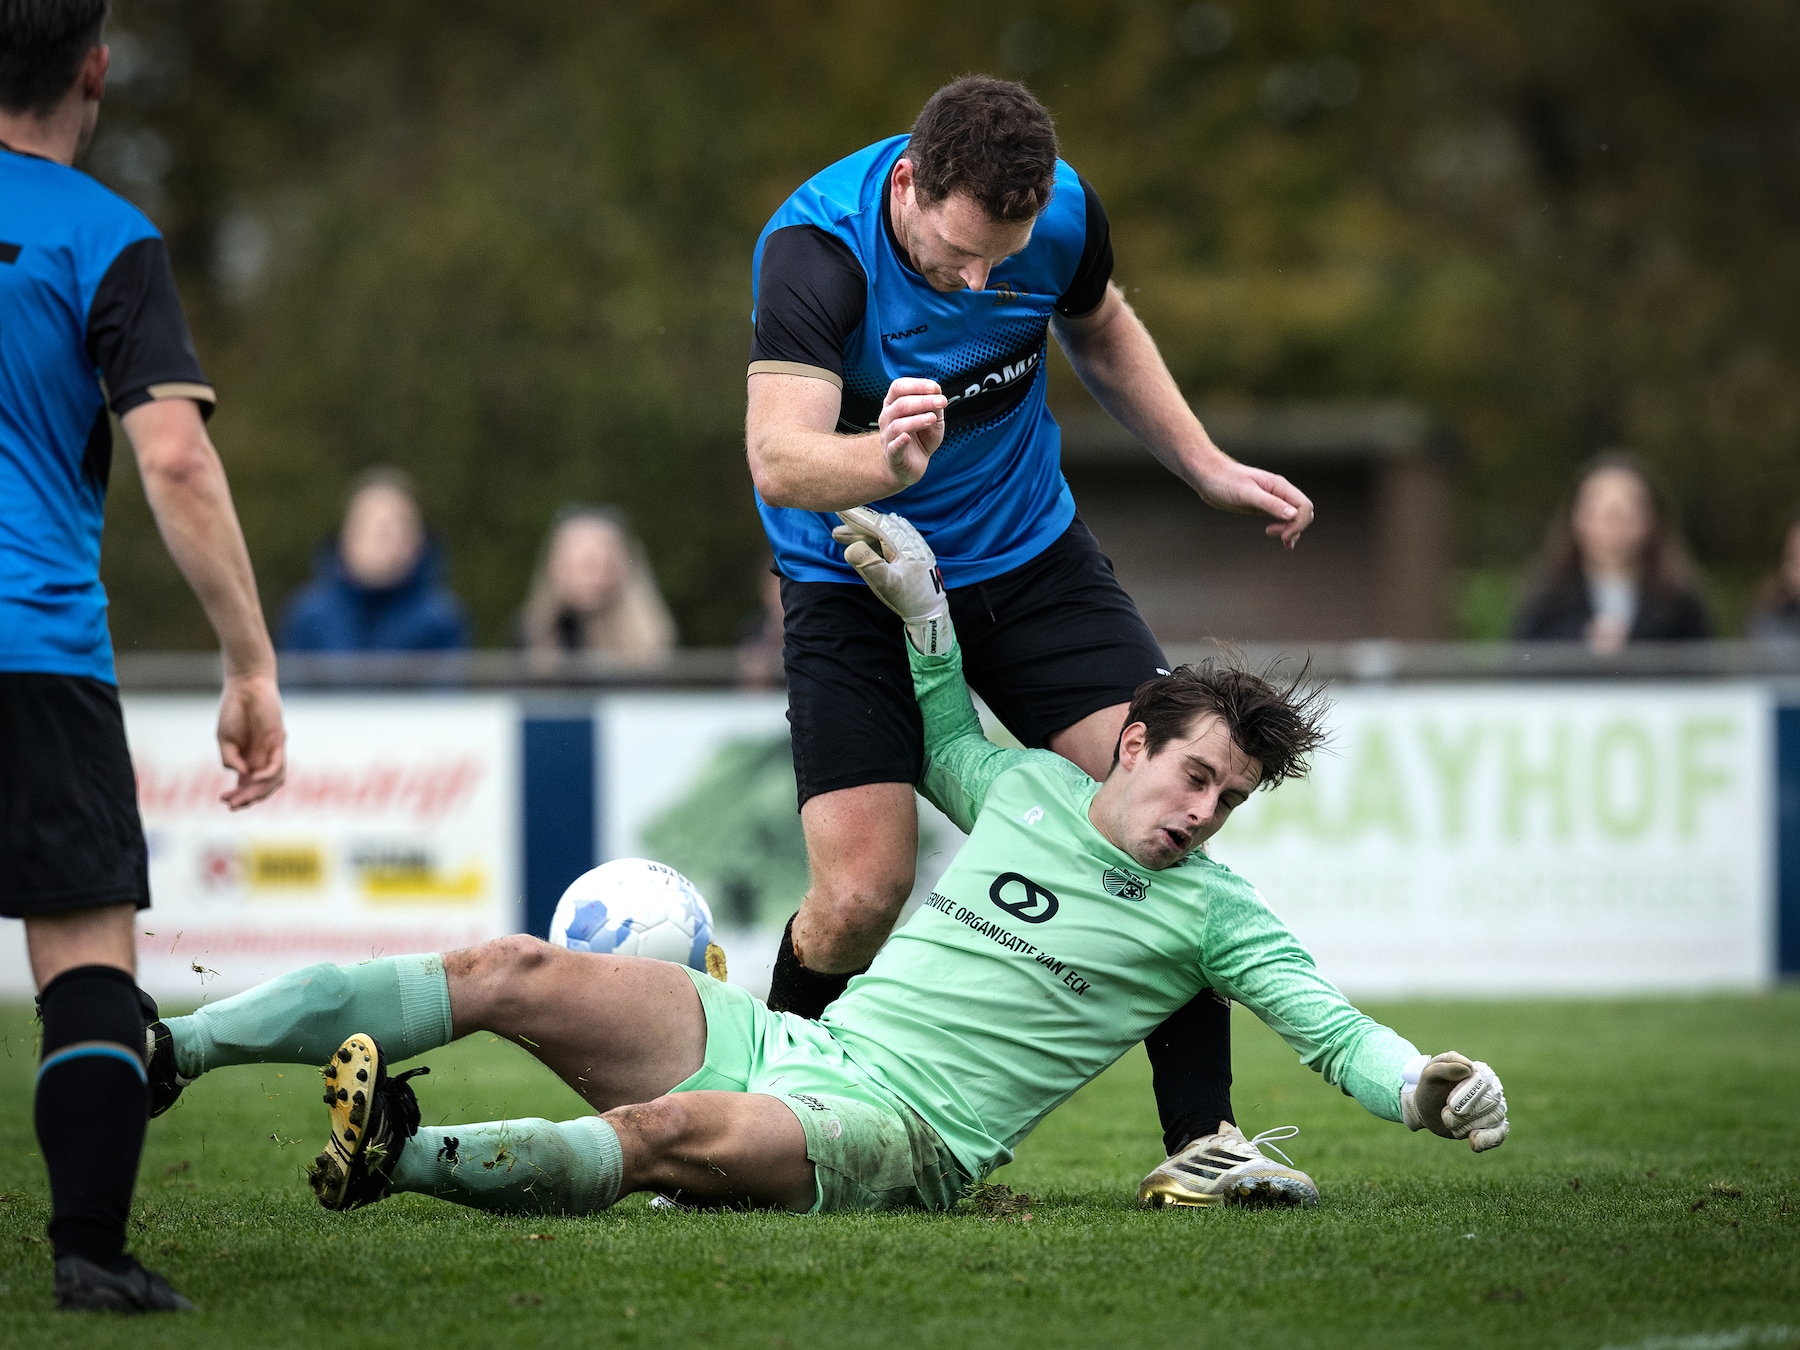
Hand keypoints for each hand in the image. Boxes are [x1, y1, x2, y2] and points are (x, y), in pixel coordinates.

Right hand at [216, 671, 286, 809]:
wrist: (246, 686)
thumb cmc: (234, 711)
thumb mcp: (225, 740)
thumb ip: (230, 759)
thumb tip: (243, 777)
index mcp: (249, 759)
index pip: (248, 785)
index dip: (238, 796)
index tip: (223, 800)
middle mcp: (263, 758)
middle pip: (261, 787)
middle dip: (247, 799)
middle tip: (231, 806)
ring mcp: (272, 751)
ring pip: (272, 781)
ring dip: (257, 792)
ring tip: (241, 798)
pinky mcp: (279, 741)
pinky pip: (278, 765)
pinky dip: (268, 775)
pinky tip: (255, 779)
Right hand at [831, 507, 954, 655]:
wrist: (931, 610)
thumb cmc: (909, 598)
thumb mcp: (887, 585)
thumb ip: (869, 565)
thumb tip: (851, 547)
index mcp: (904, 543)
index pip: (877, 524)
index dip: (857, 517)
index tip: (839, 510)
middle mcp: (909, 539)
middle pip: (878, 527)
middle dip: (856, 527)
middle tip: (835, 533)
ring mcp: (911, 545)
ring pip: (882, 533)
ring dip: (863, 533)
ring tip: (841, 538)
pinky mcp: (910, 552)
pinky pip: (888, 539)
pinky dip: (873, 539)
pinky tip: (864, 542)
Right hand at [877, 378, 946, 489]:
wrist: (911, 466)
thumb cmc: (921, 439)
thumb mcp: (933, 420)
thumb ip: (935, 407)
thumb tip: (938, 392)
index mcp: (894, 404)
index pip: (899, 387)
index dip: (916, 385)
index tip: (935, 387)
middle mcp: (887, 418)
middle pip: (900, 404)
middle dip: (922, 401)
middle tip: (942, 402)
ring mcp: (887, 437)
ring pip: (897, 425)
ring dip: (916, 420)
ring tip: (932, 419)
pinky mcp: (892, 455)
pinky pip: (893, 447)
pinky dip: (899, 442)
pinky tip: (907, 438)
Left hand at [1192, 458, 1313, 548]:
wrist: (1208, 477)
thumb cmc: (1224, 482)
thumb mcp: (1246, 494)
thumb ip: (1270, 504)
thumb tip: (1293, 515)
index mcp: (1279, 486)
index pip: (1304, 506)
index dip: (1298, 523)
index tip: (1281, 535)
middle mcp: (1279, 492)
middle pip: (1303, 512)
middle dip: (1297, 527)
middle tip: (1277, 536)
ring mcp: (1272, 499)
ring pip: (1294, 517)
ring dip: (1293, 530)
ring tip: (1283, 542)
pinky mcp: (1263, 506)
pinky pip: (1282, 519)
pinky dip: (1285, 530)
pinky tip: (1282, 541)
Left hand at [1402, 1052, 1509, 1151]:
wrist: (1426, 1107)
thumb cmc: (1431, 1086)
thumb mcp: (1430, 1072)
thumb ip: (1446, 1065)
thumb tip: (1469, 1068)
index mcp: (1479, 1071)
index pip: (1482, 1082)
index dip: (1466, 1096)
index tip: (1449, 1103)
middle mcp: (1493, 1089)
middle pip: (1489, 1103)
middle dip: (1461, 1114)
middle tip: (1445, 1113)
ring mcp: (1495, 1109)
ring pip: (1491, 1120)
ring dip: (1463, 1126)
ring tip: (1449, 1121)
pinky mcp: (1494, 1128)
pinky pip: (1499, 1135)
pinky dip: (1487, 1140)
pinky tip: (1473, 1142)